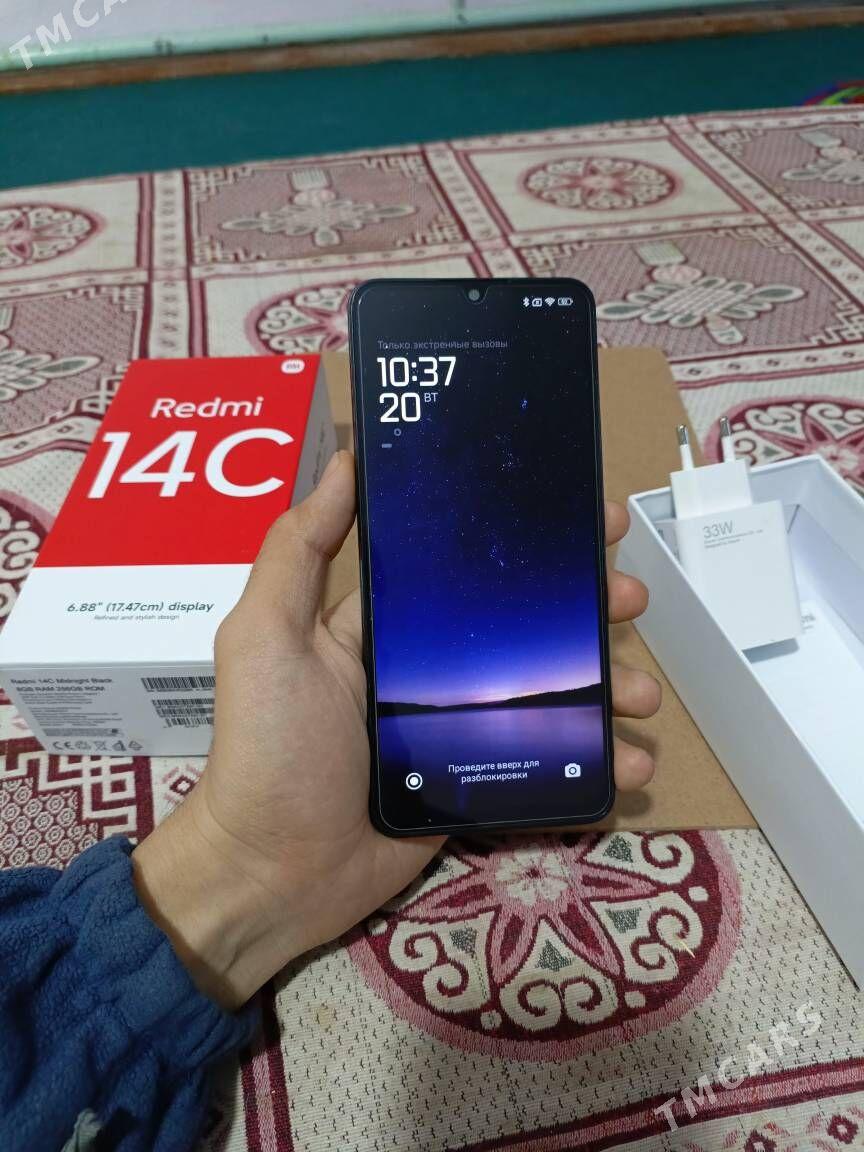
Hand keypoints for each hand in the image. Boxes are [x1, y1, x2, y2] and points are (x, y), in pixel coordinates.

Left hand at [133, 451, 659, 1009]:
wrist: (275, 873)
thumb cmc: (271, 747)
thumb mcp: (267, 635)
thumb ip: (298, 551)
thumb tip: (343, 463)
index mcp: (388, 624)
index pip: (468, 565)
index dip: (525, 538)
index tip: (586, 517)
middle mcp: (430, 668)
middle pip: (525, 624)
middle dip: (587, 605)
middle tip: (633, 596)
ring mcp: (460, 729)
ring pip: (550, 693)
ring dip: (606, 684)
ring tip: (642, 694)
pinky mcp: (478, 785)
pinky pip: (547, 764)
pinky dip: (595, 763)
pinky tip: (632, 763)